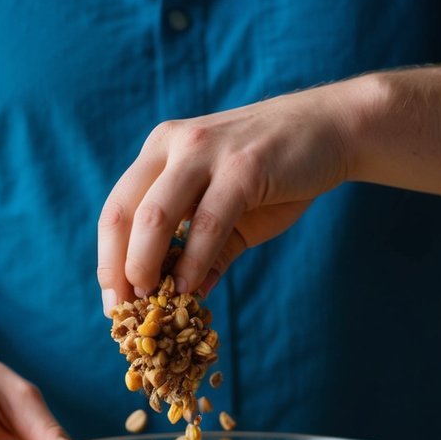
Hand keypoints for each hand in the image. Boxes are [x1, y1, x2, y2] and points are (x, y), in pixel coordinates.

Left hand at [97, 83, 354, 313]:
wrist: (332, 130)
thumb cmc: (277, 172)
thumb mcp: (231, 210)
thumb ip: (205, 250)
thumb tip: (184, 299)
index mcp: (161, 151)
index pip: (117, 208)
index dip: (107, 259)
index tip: (113, 303)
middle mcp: (174, 145)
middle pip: (123, 212)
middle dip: (116, 267)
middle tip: (124, 310)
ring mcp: (206, 152)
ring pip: (154, 216)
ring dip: (145, 265)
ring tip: (150, 303)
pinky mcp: (243, 167)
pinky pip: (206, 223)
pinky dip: (193, 261)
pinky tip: (189, 289)